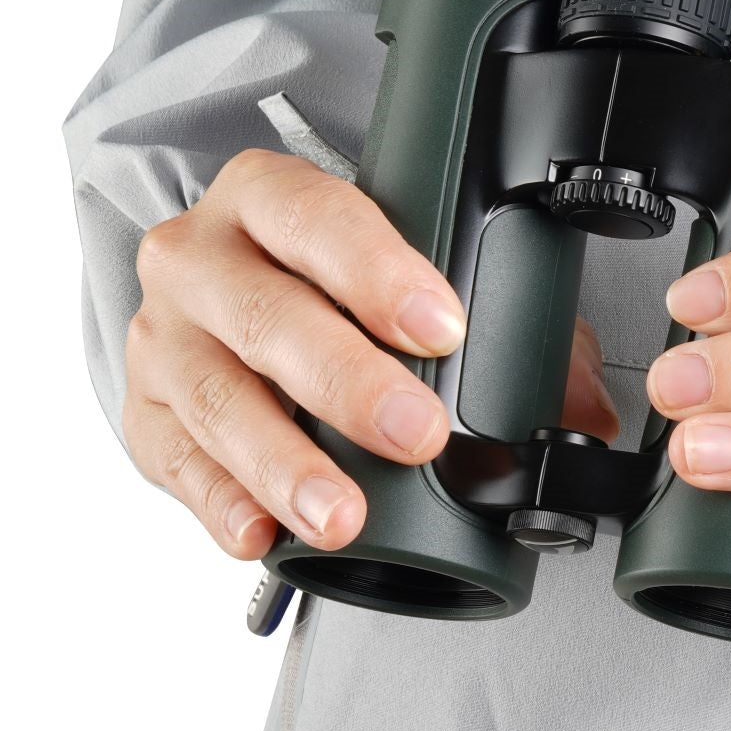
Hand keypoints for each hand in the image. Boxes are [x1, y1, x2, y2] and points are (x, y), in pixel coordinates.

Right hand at [125, 150, 619, 558]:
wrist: (233, 279)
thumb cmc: (335, 277)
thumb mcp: (413, 272)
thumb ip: (508, 328)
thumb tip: (589, 409)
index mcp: (268, 196)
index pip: (321, 220)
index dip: (381, 273)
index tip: (444, 330)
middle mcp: (200, 256)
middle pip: (268, 315)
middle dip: (348, 382)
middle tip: (416, 434)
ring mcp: (164, 335)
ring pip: (216, 397)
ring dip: (285, 464)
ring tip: (342, 513)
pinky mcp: (141, 411)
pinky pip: (174, 461)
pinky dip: (220, 502)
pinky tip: (262, 534)